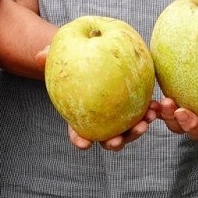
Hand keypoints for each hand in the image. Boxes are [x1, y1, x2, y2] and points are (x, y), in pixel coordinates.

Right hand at [33, 45, 154, 151]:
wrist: (97, 54)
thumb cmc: (76, 59)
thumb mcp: (63, 57)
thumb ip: (51, 57)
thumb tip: (40, 55)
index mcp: (82, 117)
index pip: (78, 133)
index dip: (80, 140)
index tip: (83, 143)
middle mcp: (103, 122)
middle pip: (108, 139)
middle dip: (114, 143)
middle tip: (118, 139)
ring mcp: (121, 117)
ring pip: (130, 131)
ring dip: (137, 130)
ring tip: (145, 122)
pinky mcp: (137, 106)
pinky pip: (144, 112)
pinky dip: (151, 112)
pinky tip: (157, 105)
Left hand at [154, 70, 197, 141]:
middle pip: (196, 132)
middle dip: (189, 126)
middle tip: (183, 112)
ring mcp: (186, 118)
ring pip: (176, 126)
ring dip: (170, 118)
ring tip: (165, 103)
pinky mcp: (171, 109)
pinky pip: (163, 112)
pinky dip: (157, 109)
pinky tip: (152, 99)